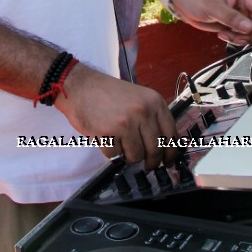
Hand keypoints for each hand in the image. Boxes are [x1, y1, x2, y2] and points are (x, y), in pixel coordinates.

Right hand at [55, 64, 178, 168]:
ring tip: (121, 145)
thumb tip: (164, 146)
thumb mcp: (138, 98)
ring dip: (129, 156)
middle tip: (147, 165)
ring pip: (137, 156)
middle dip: (151, 162)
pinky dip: (112, 153)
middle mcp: (143, 111)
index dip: (171, 153)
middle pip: (156, 149)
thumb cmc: (107, 93)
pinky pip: (116, 156)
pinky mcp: (109, 133)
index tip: (168, 161)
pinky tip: (108, 140)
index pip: (171, 134)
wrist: (80, 86)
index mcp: (154, 102)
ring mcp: (126, 122)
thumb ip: (152, 118)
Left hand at [169, 0, 251, 46]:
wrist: (184, 2)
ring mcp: (241, 13)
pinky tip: (223, 34)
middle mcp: (246, 2)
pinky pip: (242, 35)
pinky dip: (234, 38)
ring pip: (251, 31)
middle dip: (248, 33)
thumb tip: (249, 27)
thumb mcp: (213, 7)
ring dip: (240, 38)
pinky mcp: (235, 22)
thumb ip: (231, 18)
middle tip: (235, 37)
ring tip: (226, 34)